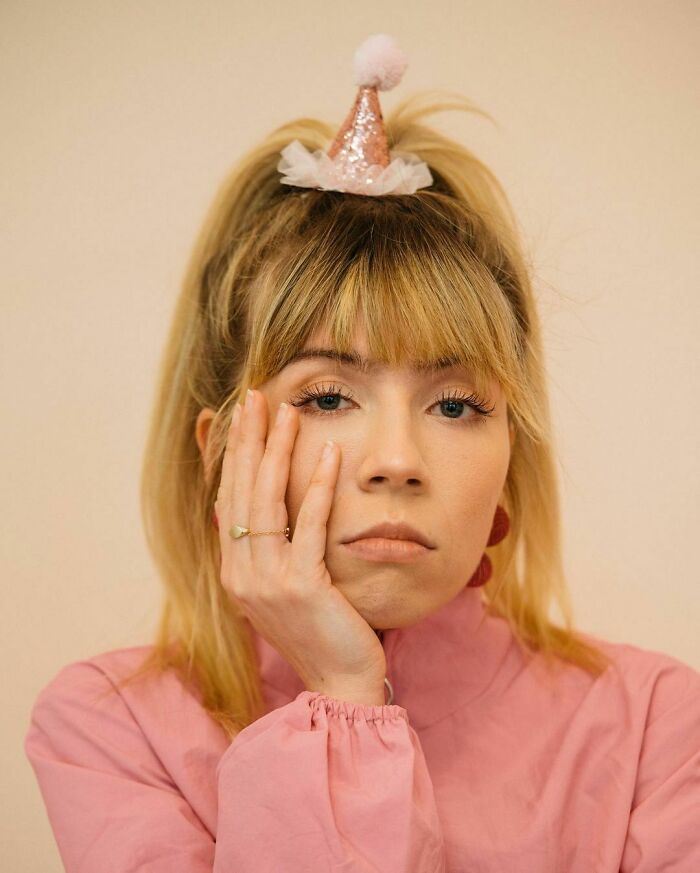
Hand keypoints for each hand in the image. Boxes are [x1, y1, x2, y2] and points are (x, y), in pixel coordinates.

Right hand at [214, 389, 386, 703]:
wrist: (338, 683)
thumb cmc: (319, 632)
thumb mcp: (283, 589)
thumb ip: (271, 551)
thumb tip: (263, 511)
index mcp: (234, 572)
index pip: (227, 499)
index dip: (231, 456)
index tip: (237, 417)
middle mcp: (241, 574)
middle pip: (241, 491)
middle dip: (247, 440)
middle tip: (254, 397)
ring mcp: (267, 582)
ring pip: (268, 502)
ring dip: (277, 452)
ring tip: (288, 411)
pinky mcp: (301, 587)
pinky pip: (309, 526)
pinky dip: (317, 487)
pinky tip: (329, 454)